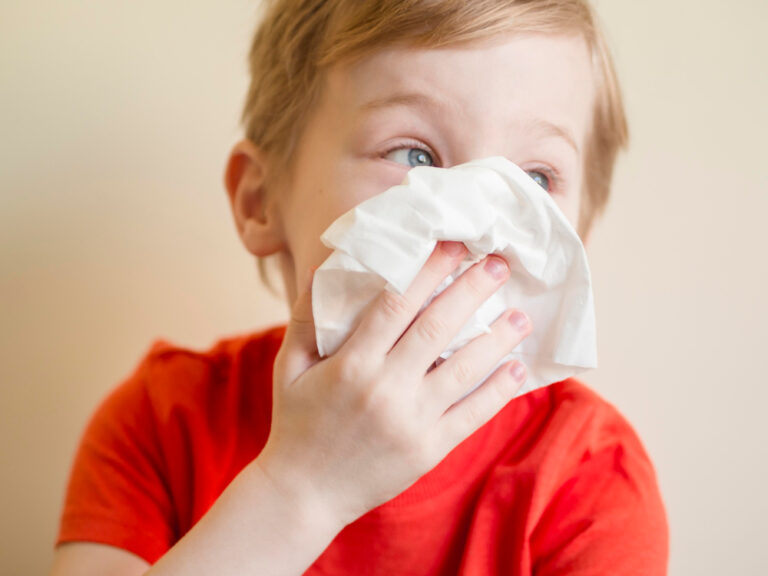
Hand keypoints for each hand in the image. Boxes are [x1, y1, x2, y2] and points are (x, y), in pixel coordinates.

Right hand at [257, 241, 532, 527]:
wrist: (303, 494)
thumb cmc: (296, 423)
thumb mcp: (290, 367)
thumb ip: (305, 319)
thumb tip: (322, 268)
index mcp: (351, 364)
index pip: (397, 305)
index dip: (428, 270)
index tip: (453, 245)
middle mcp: (385, 389)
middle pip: (437, 328)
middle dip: (471, 291)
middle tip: (499, 264)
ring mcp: (412, 421)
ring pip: (464, 370)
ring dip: (497, 339)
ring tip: (521, 314)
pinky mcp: (429, 449)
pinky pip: (472, 415)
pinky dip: (498, 391)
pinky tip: (517, 368)